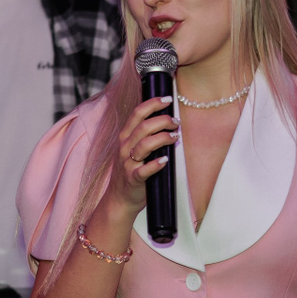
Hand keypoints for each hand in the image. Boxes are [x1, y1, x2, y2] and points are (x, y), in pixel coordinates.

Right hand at [101, 97, 179, 215]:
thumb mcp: (134, 150)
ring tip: (175, 137)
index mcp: (125, 137)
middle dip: (162, 120)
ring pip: (144, 145)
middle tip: (176, 122)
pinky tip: (165, 160)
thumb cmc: (132, 171)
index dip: (152, 103)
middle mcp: (125, 147)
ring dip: (162, 138)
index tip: (168, 99)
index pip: (137, 113)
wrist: (120, 199)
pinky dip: (155, 164)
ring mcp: (128, 163)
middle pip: (143, 126)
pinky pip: (144, 170)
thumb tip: (169, 121)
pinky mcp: (133, 179)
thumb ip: (146, 136)